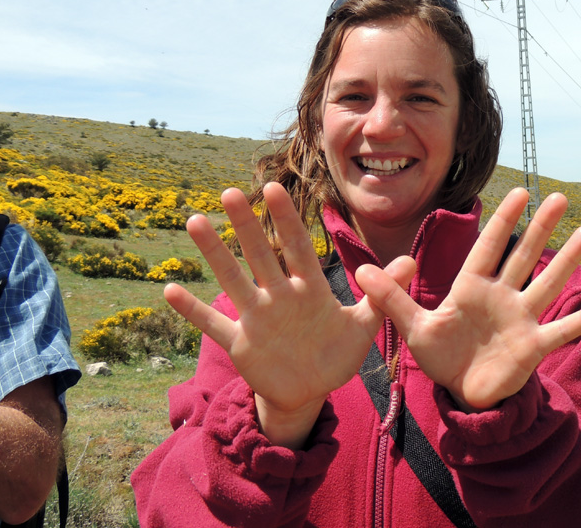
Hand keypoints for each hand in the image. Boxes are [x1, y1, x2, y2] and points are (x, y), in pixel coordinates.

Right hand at [165, 182, 400, 447]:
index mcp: (310, 290)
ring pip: (233, 281)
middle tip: (231, 192)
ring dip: (215, 255)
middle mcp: (280, 298)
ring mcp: (258, 319)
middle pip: (261, 256)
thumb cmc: (336, 353)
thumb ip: (382, 294)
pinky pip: (213, 325)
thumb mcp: (364, 326)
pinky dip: (193, 312)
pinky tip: (169, 291)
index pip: (297, 249)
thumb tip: (411, 261)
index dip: (286, 221)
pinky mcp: (242, 345)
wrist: (311, 391)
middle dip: (247, 226)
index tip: (273, 189)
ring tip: (196, 221)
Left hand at [355, 188, 580, 411]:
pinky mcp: (533, 347)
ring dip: (567, 260)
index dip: (504, 220)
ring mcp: (520, 320)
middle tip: (561, 197)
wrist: (462, 393)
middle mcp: (501, 296)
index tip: (520, 192)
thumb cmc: (441, 355)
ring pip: (547, 283)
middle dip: (542, 227)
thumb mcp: (414, 328)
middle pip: (524, 256)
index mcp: (472, 287)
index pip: (489, 246)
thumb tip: (362, 271)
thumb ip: (392, 299)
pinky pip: (560, 330)